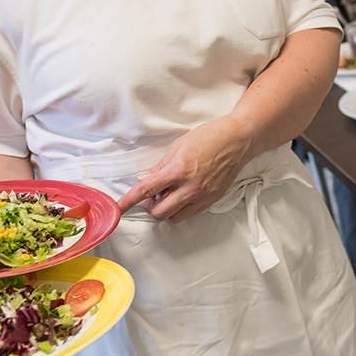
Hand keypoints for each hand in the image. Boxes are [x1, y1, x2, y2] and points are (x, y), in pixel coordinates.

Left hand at [116, 117, 252, 222]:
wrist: (237, 140)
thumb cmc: (209, 137)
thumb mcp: (178, 146)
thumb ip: (161, 167)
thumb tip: (147, 181)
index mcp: (178, 170)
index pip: (146, 190)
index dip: (128, 201)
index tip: (118, 208)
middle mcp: (190, 188)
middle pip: (159, 212)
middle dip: (150, 206)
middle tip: (151, 195)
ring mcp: (202, 197)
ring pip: (174, 218)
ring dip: (166, 210)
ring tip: (168, 194)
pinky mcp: (212, 200)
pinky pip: (189, 214)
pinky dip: (180, 209)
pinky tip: (182, 195)